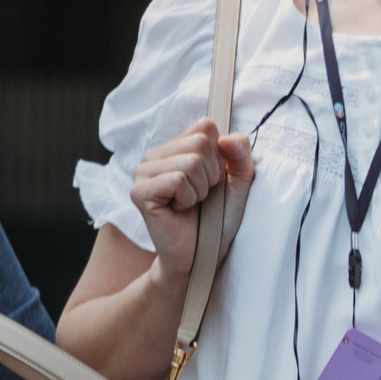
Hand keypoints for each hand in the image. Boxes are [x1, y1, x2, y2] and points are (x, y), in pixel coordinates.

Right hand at [129, 118, 254, 280]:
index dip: (221, 155)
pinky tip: (180, 210)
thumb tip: (227, 137)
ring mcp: (142, 172)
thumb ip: (240, 154)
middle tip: (202, 196)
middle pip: (200, 142)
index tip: (214, 179)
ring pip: (191, 161)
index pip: (206, 125)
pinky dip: (189, 198)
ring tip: (191, 204)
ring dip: (201, 189)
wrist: (203, 253)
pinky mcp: (139, 191)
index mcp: (175, 147)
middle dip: (213, 174)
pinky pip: (178, 179)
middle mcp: (154, 156)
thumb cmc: (218, 218)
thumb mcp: (239, 182)